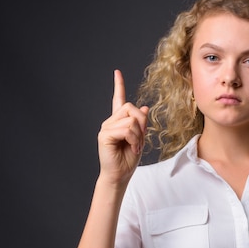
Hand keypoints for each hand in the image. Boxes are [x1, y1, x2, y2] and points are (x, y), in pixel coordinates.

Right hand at [97, 69, 148, 185]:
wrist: (120, 175)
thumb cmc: (128, 159)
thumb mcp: (140, 139)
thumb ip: (140, 124)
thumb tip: (143, 107)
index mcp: (119, 122)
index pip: (118, 100)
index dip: (118, 86)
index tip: (117, 72)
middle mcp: (111, 122)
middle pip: (131, 108)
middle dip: (142, 123)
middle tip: (140, 140)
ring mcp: (106, 127)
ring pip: (131, 120)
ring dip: (138, 135)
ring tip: (135, 146)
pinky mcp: (105, 135)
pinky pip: (126, 129)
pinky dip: (133, 140)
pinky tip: (131, 148)